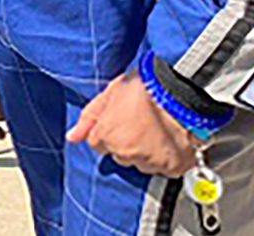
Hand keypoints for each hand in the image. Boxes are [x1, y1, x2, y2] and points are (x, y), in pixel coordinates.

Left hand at [67, 71, 199, 177]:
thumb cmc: (146, 87)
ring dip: (146, 151)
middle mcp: (126, 153)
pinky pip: (165, 168)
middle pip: (119, 154)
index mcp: (107, 135)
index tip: (121, 120)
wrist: (182, 92)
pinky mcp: (172, 168)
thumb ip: (89, 117)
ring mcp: (150, 162)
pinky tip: (170, 139)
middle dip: (126, 142)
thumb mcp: (111, 93)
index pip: (97, 144)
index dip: (108, 130)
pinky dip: (167, 158)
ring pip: (142, 162)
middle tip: (141, 122)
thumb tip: (72, 137)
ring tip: (158, 129)